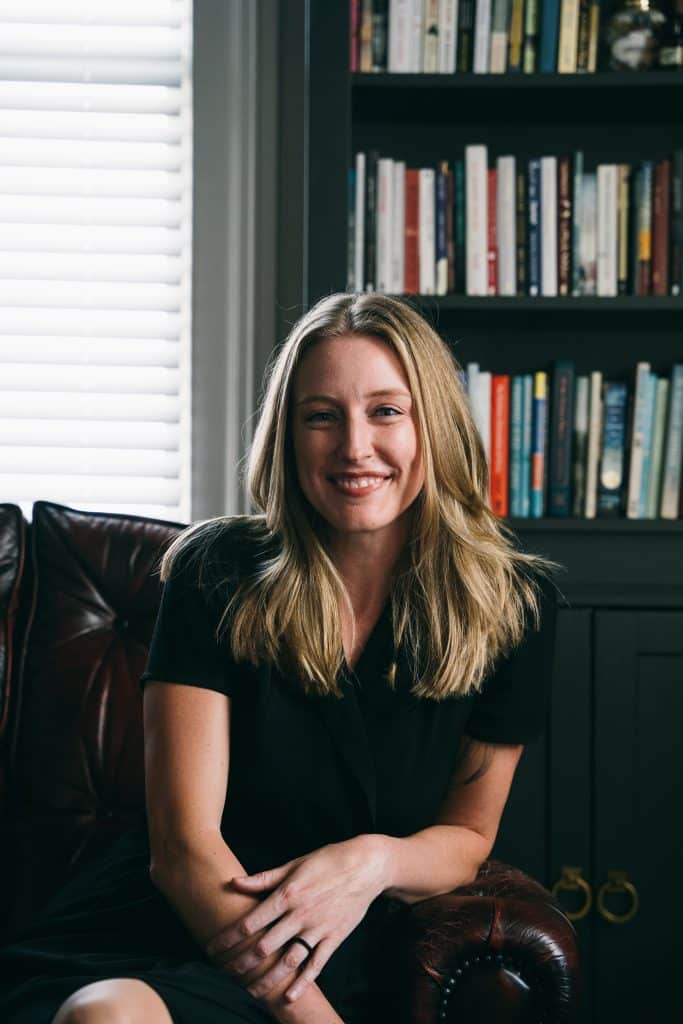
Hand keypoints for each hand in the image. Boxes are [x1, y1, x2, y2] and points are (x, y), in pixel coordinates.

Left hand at [204, 836, 387, 1004]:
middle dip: (240, 964)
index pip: (249, 922)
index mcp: (286, 895)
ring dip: (266, 980)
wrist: (365, 865)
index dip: (228, 938)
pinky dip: (302, 983)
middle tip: (224, 975)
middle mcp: (299, 914)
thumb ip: (264, 878)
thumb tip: (234, 882)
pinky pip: (316, 965)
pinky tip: (288, 997)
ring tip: (249, 992)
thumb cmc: (327, 861)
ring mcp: (317, 928)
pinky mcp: (334, 938)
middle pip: (264, 946)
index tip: (212, 949)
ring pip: (287, 961)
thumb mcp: (294, 864)